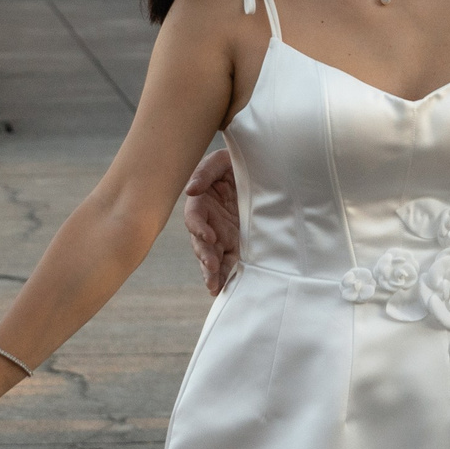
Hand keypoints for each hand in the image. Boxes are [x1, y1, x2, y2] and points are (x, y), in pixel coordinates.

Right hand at [184, 149, 241, 293]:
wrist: (259, 172)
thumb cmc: (235, 163)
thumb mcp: (221, 161)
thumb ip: (206, 172)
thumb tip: (190, 190)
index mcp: (201, 203)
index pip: (194, 218)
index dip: (199, 228)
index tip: (210, 236)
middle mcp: (209, 223)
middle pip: (201, 243)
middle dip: (204, 256)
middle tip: (212, 267)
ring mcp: (221, 235)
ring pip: (212, 257)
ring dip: (211, 272)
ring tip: (214, 286)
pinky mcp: (235, 244)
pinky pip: (228, 262)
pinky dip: (225, 275)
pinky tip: (223, 287)